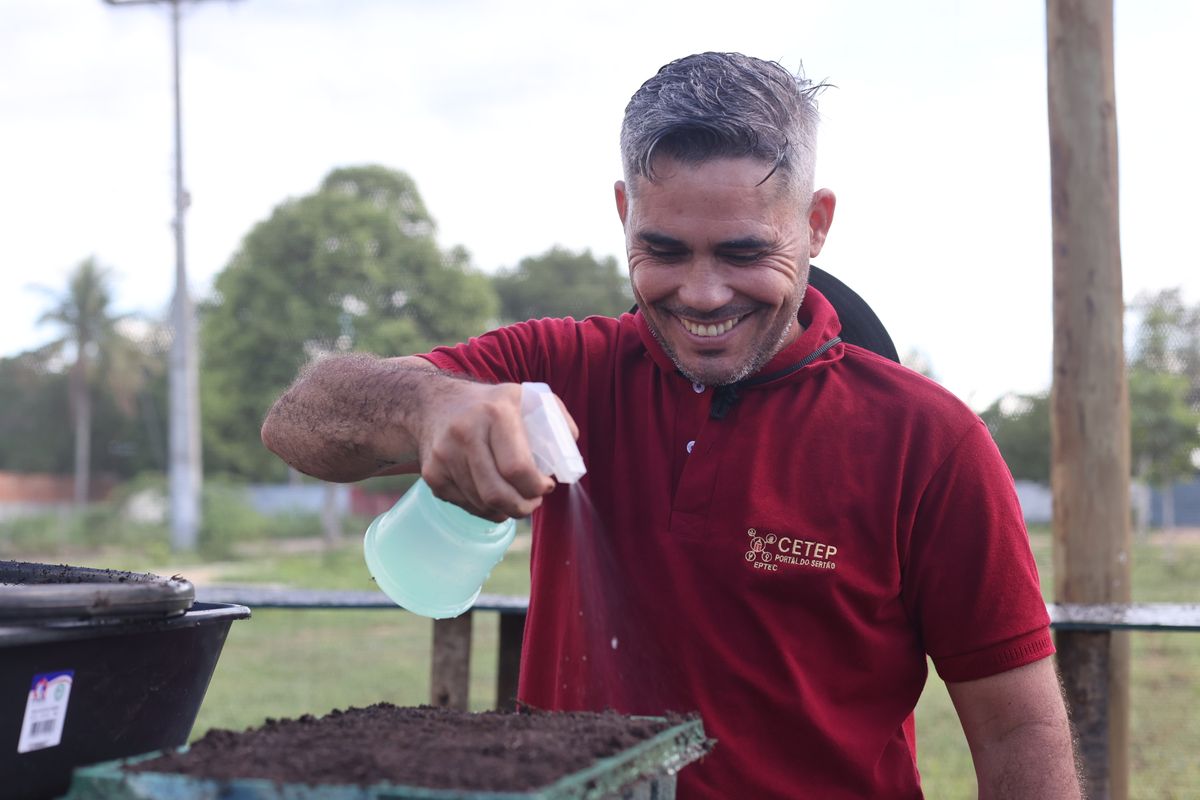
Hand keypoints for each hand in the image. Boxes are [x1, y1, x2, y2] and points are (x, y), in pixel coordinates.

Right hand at [418, 381, 562, 520]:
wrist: (433, 403)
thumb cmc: (490, 404)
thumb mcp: (525, 397)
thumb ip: (556, 418)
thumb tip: (570, 455)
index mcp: (495, 413)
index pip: (517, 468)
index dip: (536, 487)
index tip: (546, 486)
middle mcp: (465, 433)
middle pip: (497, 493)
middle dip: (522, 507)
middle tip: (533, 502)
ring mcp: (444, 456)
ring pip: (482, 503)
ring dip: (505, 509)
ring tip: (516, 498)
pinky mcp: (432, 474)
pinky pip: (465, 505)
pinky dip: (484, 508)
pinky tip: (493, 495)